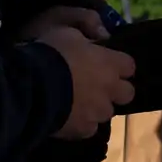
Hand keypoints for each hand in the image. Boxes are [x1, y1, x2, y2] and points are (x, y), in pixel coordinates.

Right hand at [35, 16, 134, 137]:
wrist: (32, 86)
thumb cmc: (51, 53)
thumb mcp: (67, 30)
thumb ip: (87, 34)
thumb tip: (101, 37)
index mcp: (110, 63)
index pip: (129, 66)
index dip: (118, 65)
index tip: (106, 63)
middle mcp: (110, 89)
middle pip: (127, 93)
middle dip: (115, 90)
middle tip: (96, 85)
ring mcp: (98, 112)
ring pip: (106, 112)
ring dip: (96, 107)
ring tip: (76, 102)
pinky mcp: (83, 130)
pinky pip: (88, 127)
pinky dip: (80, 123)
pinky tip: (66, 116)